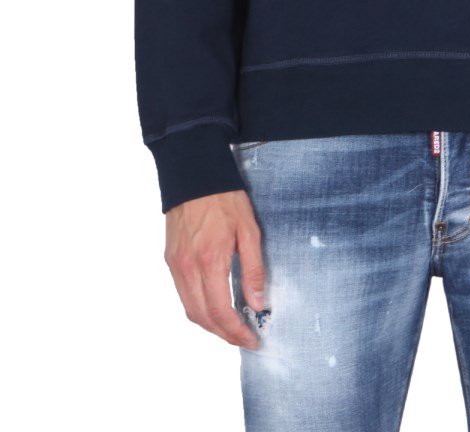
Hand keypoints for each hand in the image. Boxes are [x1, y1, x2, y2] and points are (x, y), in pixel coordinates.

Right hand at [164, 189, 266, 348]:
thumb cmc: (225, 198)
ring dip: (209, 323)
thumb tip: (256, 304)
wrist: (194, 174)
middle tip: (244, 337)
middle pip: (201, 317)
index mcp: (209, 259)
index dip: (235, 332)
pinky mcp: (170, 259)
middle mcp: (187, 266)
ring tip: (232, 325)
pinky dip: (198, 306)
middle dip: (223, 334)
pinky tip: (214, 304)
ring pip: (189, 308)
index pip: (220, 311)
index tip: (252, 339)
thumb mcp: (249, 230)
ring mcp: (175, 264)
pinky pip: (182, 293)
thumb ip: (253, 269)